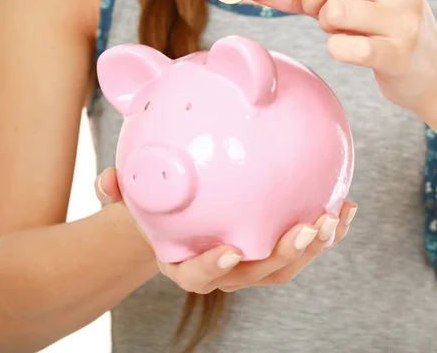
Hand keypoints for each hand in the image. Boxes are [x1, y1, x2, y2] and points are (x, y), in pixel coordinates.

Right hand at [95, 168, 356, 293]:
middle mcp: (224, 269)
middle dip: (284, 256)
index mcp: (187, 263)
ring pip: (287, 263)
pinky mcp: (274, 245)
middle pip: (257, 274)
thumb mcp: (134, 196)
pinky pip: (303, 241)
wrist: (182, 216)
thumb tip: (107, 177)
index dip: (214, 268)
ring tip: (335, 216)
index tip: (229, 251)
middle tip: (306, 229)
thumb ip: (120, 190)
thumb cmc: (157, 207)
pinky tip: (346, 204)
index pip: (198, 276)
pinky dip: (328, 229)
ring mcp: (253, 261)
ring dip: (315, 245)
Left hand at [236, 0, 436, 115]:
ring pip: (331, 11)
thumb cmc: (376, 27)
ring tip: (349, 32)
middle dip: (309, 1)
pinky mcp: (399, 52)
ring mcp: (404, 17)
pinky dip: (337, 50)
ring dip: (327, 27)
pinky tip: (357, 50)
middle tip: (326, 16)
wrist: (427, 68)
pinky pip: (342, 48)